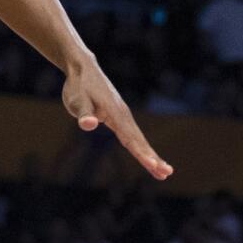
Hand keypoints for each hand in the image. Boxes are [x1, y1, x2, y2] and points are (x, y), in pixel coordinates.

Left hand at [63, 56, 173, 179]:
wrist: (83, 68)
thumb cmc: (78, 86)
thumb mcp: (76, 100)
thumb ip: (83, 113)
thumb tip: (88, 125)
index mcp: (115, 112)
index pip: (129, 137)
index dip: (140, 152)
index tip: (152, 165)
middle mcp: (123, 114)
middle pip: (139, 140)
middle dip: (152, 158)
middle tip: (167, 173)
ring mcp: (123, 115)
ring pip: (139, 139)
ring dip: (152, 156)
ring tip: (165, 173)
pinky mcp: (120, 117)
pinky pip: (133, 136)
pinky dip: (143, 148)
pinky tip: (148, 158)